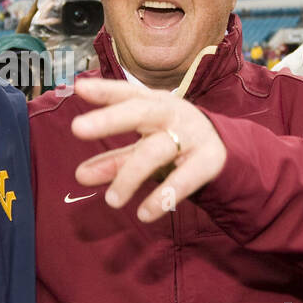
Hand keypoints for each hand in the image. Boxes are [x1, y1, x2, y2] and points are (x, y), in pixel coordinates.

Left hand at [69, 77, 226, 222]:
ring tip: (112, 201)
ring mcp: (192, 135)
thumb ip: (113, 160)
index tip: (79, 89)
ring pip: (155, 151)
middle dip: (109, 119)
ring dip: (129, 176)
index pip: (127, 94)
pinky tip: (144, 214)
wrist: (226, 151)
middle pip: (140, 112)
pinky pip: (183, 179)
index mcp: (154, 104)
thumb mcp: (143, 147)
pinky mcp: (209, 160)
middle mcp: (173, 113)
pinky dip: (163, 197)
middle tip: (77, 128)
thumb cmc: (173, 142)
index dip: (105, 91)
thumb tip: (79, 175)